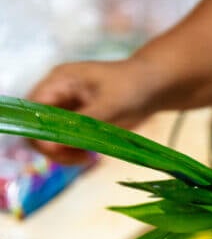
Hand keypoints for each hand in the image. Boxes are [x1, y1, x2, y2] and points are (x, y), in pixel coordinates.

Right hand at [27, 57, 156, 163]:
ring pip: (48, 140)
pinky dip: (73, 153)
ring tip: (88, 157)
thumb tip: (52, 146)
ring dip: (63, 154)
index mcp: (59, 81)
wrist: (153, 86)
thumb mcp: (109, 105)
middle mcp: (57, 95)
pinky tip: (91, 155)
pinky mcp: (75, 124)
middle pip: (36, 128)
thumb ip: (80, 125)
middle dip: (52, 147)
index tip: (57, 150)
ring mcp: (65, 110)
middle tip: (79, 157)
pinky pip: (63, 144)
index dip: (38, 131)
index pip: (32, 109)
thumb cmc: (133, 87)